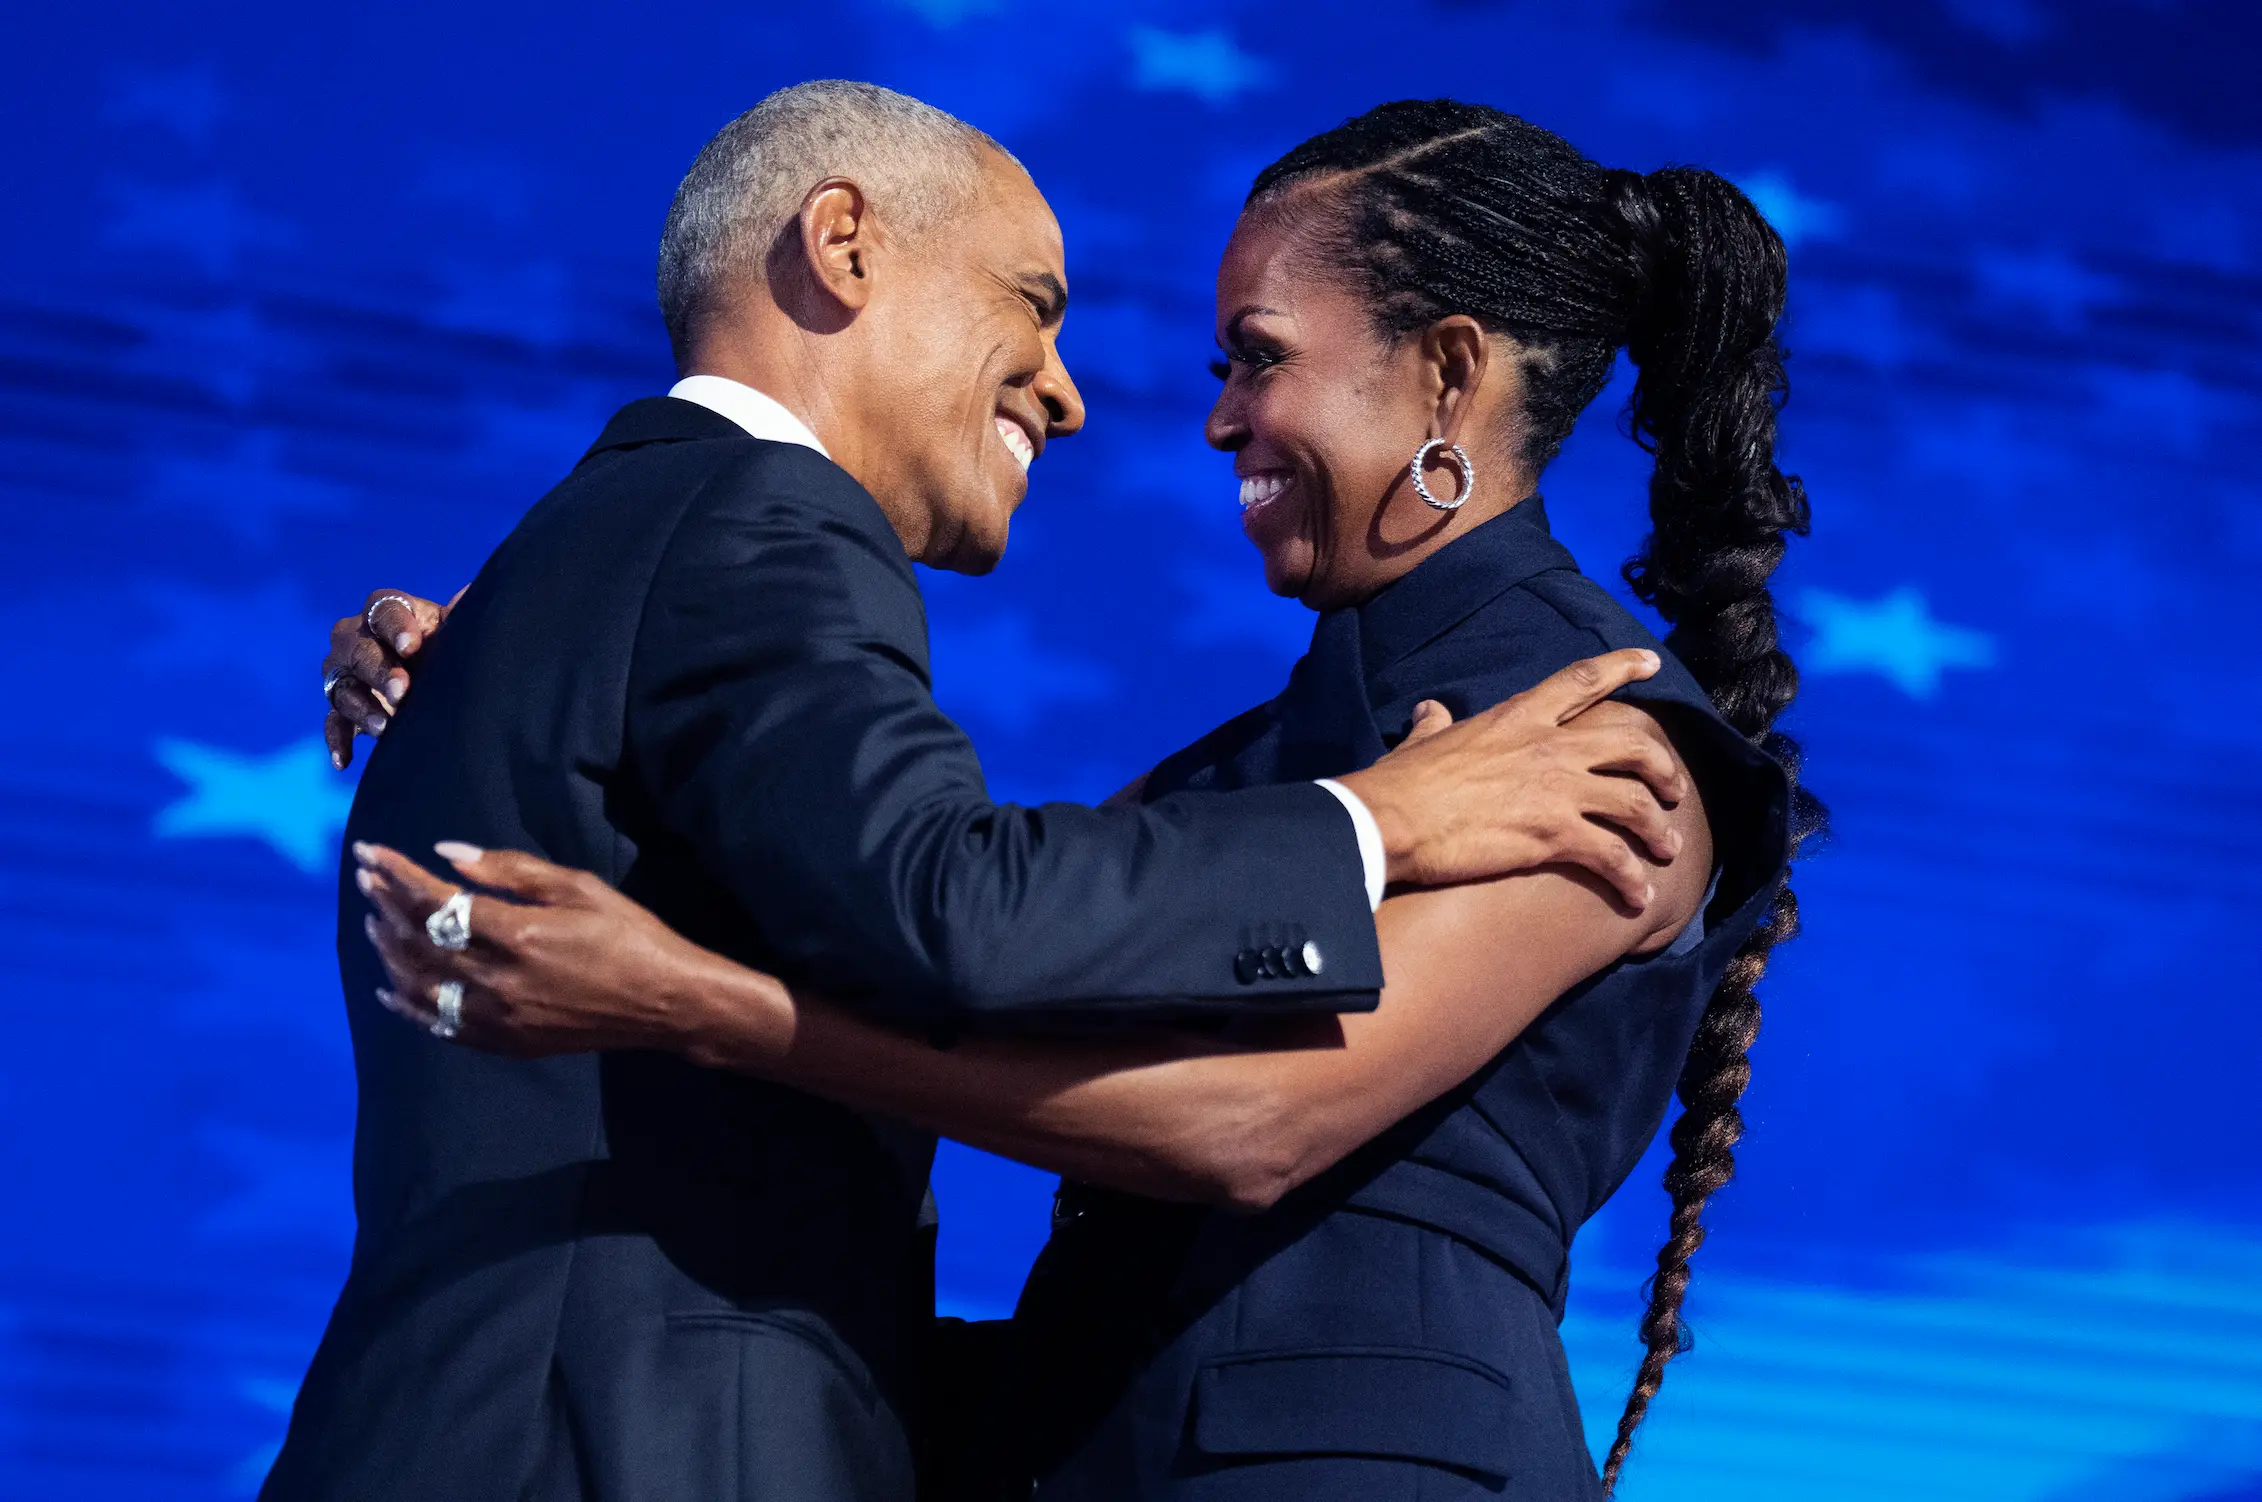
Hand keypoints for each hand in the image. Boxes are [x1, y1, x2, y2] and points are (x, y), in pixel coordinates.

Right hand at [322, 589, 451, 769]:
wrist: (438, 680)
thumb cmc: (447, 646)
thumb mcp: (458, 629)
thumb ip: (462, 614)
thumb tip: (469, 595)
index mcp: (387, 611)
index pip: (384, 609)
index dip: (396, 626)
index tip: (412, 646)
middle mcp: (356, 637)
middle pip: (358, 649)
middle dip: (379, 670)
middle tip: (402, 691)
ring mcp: (344, 674)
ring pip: (343, 688)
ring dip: (363, 708)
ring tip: (386, 728)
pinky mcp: (341, 707)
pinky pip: (332, 723)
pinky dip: (337, 741)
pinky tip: (344, 761)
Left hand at [351, 841, 789, 1061]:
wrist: (666, 1002)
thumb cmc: (630, 935)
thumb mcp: (579, 888)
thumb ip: (511, 871)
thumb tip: (448, 854)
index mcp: (518, 935)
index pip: (435, 901)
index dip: (397, 875)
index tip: (370, 853)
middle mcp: (499, 981)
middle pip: (419, 943)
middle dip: (385, 907)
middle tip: (366, 881)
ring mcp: (499, 1018)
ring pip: (421, 986)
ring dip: (390, 953)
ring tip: (373, 924)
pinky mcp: (505, 1043)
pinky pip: (441, 1026)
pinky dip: (408, 1007)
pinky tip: (390, 989)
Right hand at [1334, 649, 1691, 909]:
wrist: (1389, 821)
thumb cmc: (1401, 783)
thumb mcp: (1423, 741)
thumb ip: (1436, 724)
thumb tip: (1430, 709)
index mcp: (1518, 716)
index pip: (1582, 680)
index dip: (1624, 667)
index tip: (1652, 663)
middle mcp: (1550, 747)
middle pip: (1631, 746)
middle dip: (1662, 767)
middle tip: (1674, 788)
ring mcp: (1557, 791)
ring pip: (1635, 804)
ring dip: (1658, 830)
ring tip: (1668, 850)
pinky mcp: (1554, 836)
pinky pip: (1613, 858)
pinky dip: (1633, 880)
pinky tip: (1639, 898)